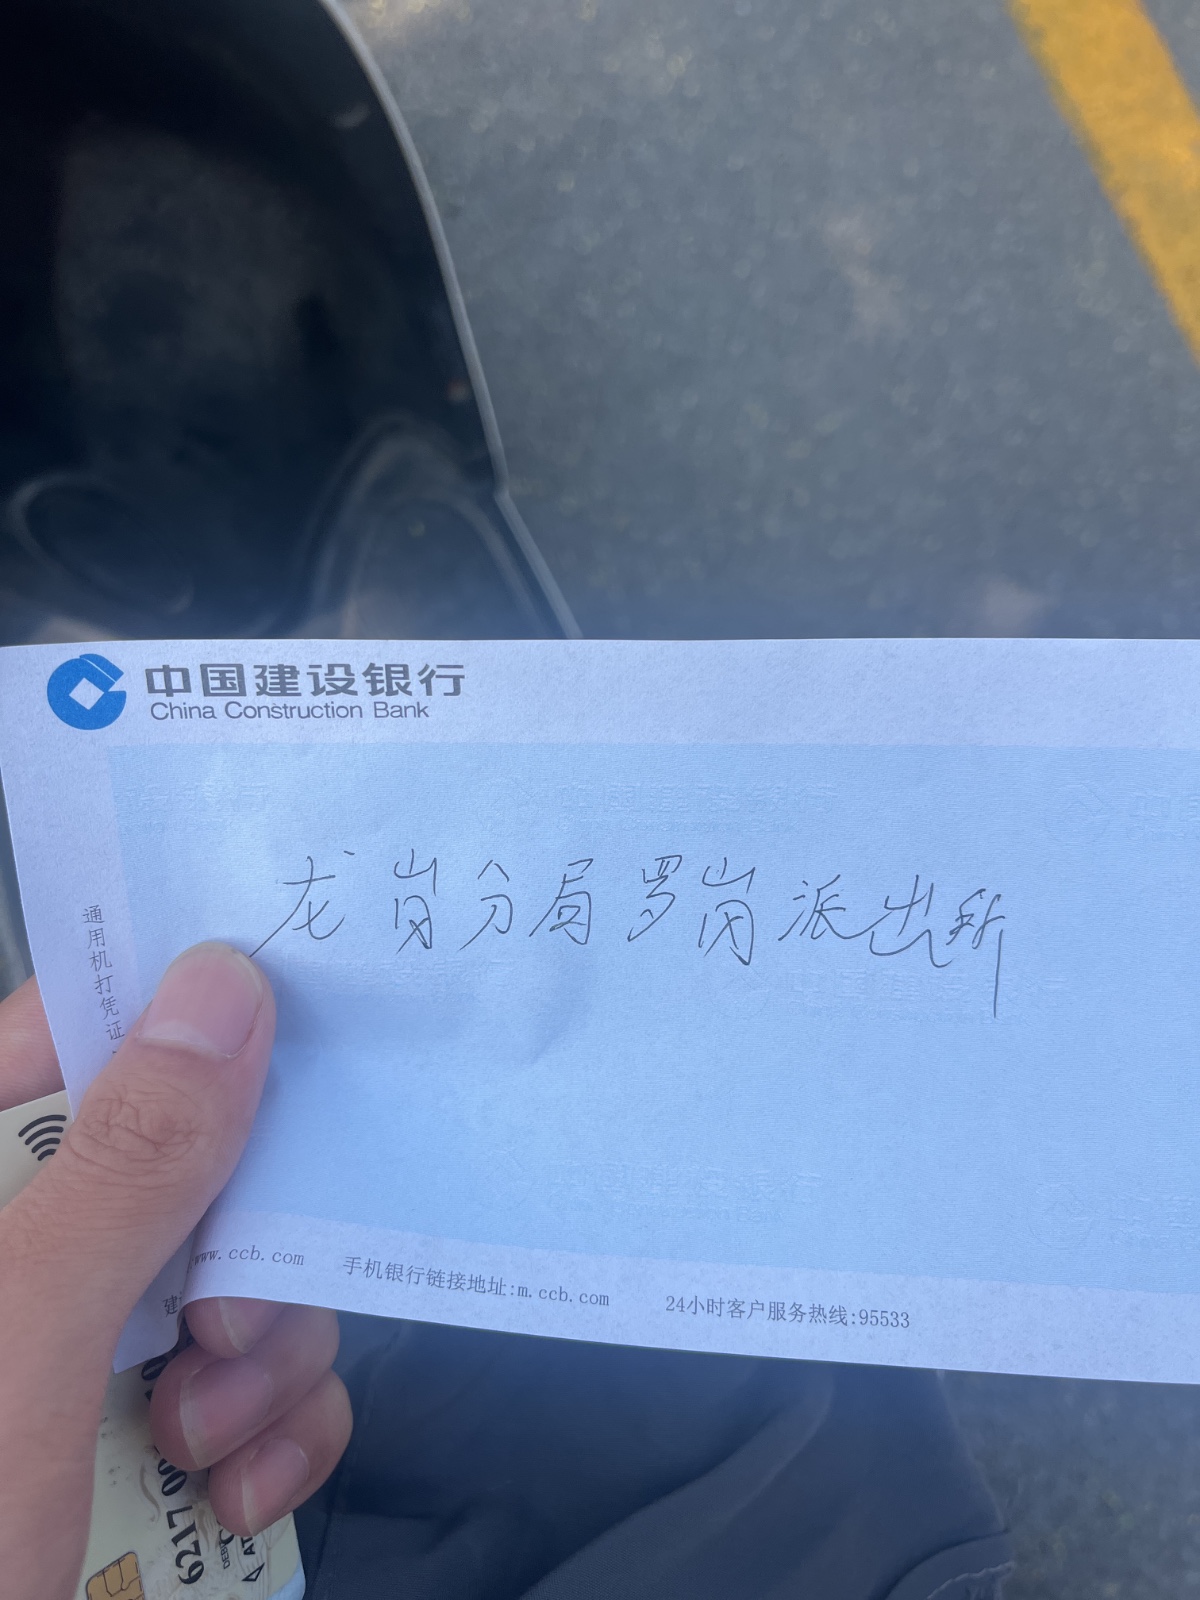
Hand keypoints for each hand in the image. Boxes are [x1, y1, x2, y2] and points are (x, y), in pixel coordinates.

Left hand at [0, 943, 351, 1599]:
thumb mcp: (9, 1350)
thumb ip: (120, 1170)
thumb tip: (223, 989)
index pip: (57, 1035)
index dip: (173, 1014)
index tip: (292, 1016)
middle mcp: (12, 1260)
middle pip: (177, 1162)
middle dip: (236, 1241)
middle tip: (219, 1320)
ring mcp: (67, 1356)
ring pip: (228, 1277)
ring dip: (259, 1359)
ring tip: (201, 1441)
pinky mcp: (129, 1440)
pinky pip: (249, 1386)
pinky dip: (270, 1433)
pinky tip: (233, 1490)